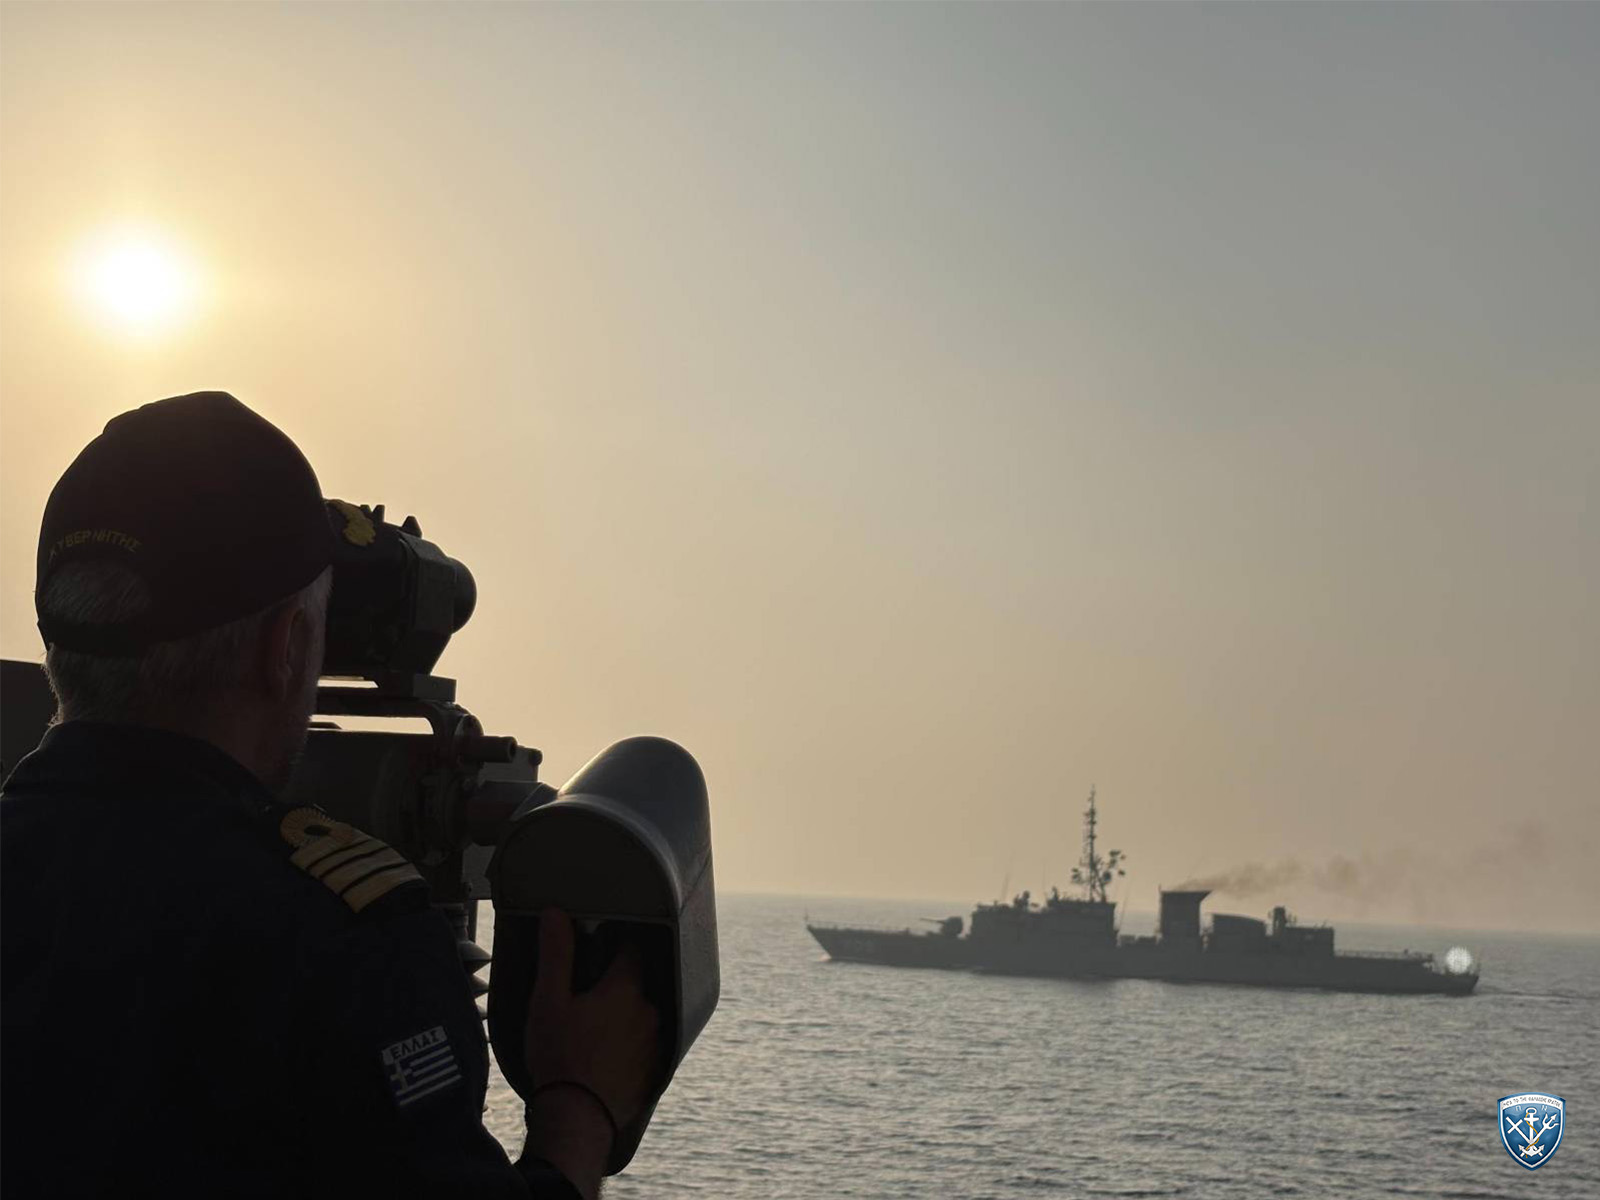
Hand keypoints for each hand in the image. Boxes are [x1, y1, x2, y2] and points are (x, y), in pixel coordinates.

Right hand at [521, 910, 659, 1192]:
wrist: (578, 1119)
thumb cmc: (559, 1056)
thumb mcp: (548, 1000)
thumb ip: (556, 954)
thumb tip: (556, 913)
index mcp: (626, 989)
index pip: (631, 951)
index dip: (614, 946)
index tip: (597, 951)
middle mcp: (649, 1011)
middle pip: (636, 985)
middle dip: (615, 986)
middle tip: (585, 999)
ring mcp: (655, 1043)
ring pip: (640, 1016)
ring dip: (623, 1017)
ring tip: (592, 1032)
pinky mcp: (654, 1071)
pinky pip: (643, 1045)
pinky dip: (628, 1045)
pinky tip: (604, 1056)